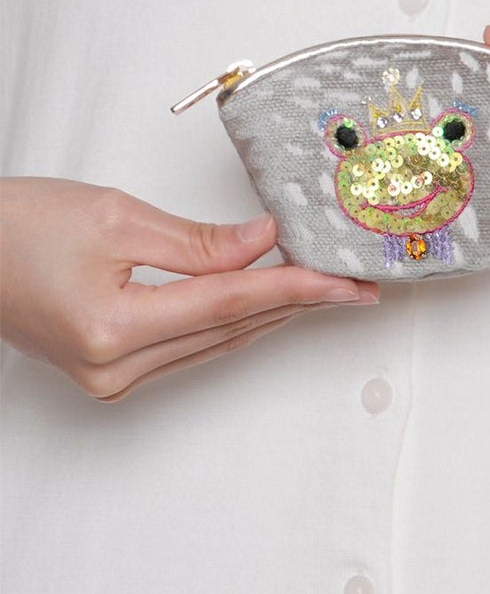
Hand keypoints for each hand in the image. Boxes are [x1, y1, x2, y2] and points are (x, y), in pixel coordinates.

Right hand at [0, 178, 378, 399]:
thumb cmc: (17, 226)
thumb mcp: (116, 217)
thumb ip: (198, 240)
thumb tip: (263, 242)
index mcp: (113, 328)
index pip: (232, 303)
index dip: (298, 286)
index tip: (347, 280)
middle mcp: (115, 368)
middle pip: (232, 327)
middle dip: (299, 302)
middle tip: (353, 286)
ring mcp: (113, 377)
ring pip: (217, 341)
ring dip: (271, 313)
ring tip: (323, 290)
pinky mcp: (112, 370)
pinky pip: (192, 346)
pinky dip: (232, 322)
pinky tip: (264, 304)